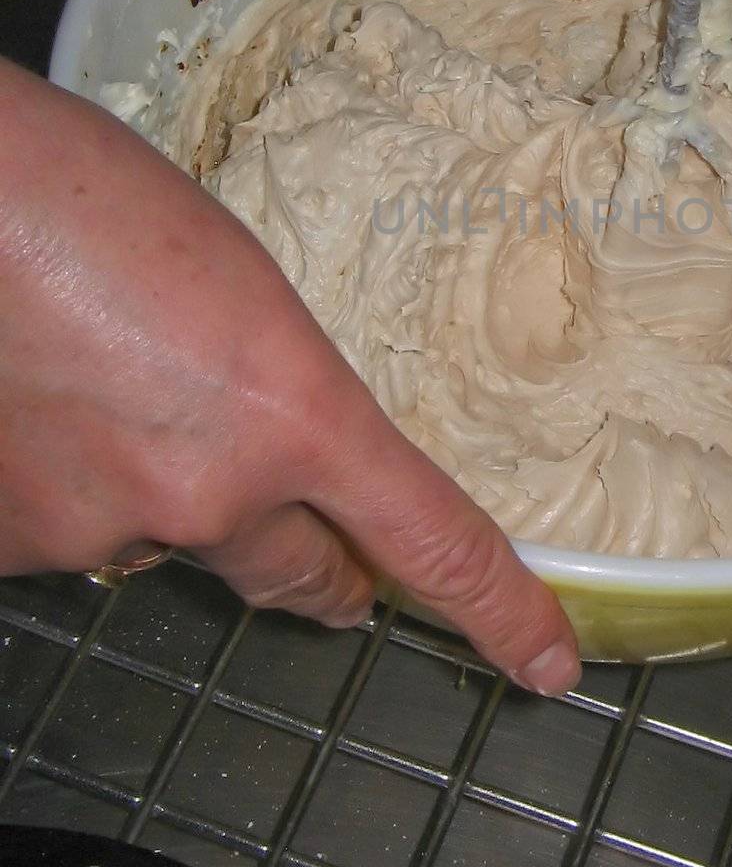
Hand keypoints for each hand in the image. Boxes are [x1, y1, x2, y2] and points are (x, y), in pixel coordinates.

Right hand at [0, 56, 579, 694]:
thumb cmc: (96, 199)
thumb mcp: (242, 287)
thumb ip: (279, 390)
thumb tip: (275, 449)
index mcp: (296, 410)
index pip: (431, 539)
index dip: (498, 612)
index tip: (545, 666)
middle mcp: (211, 494)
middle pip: (302, 577)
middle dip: (324, 573)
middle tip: (329, 563)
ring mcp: (105, 530)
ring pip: (173, 543)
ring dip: (168, 497)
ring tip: (113, 389)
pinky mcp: (19, 547)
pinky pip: (77, 535)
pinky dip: (77, 488)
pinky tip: (51, 409)